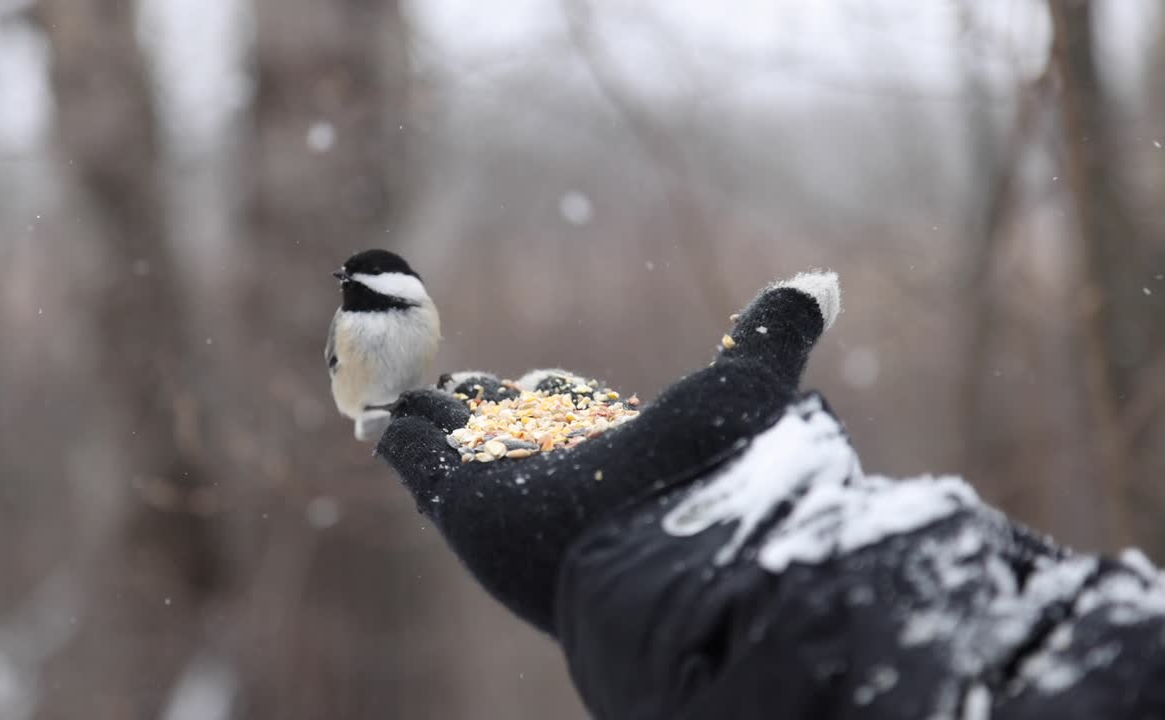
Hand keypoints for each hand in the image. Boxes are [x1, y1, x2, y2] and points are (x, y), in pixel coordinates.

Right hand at [376, 271, 840, 632]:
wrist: (661, 545)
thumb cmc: (712, 471)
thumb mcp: (751, 386)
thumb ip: (775, 330)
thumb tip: (820, 281)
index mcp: (613, 447)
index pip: (571, 409)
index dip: (557, 395)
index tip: (546, 386)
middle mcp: (556, 466)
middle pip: (505, 422)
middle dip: (483, 403)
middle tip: (463, 382)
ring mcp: (505, 482)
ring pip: (454, 435)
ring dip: (429, 415)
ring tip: (405, 398)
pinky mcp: (459, 497)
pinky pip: (412, 457)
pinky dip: (392, 436)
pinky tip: (373, 421)